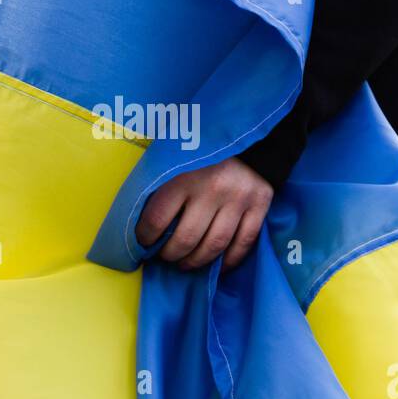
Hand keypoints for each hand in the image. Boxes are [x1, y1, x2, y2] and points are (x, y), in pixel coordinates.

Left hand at [135, 158, 272, 271]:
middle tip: (165, 256)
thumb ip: (158, 183)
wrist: (247, 133)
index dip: (145, 238)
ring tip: (186, 263)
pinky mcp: (259, 205)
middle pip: (186, 239)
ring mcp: (238, 199)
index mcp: (183, 176)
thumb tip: (138, 218)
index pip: (157, 220)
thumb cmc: (201, 149)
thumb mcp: (173, 156)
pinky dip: (229, 261)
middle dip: (171, 255)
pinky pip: (243, 243)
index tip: (144, 242)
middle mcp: (212, 189)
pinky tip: (217, 265)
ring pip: (214, 246)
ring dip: (196, 262)